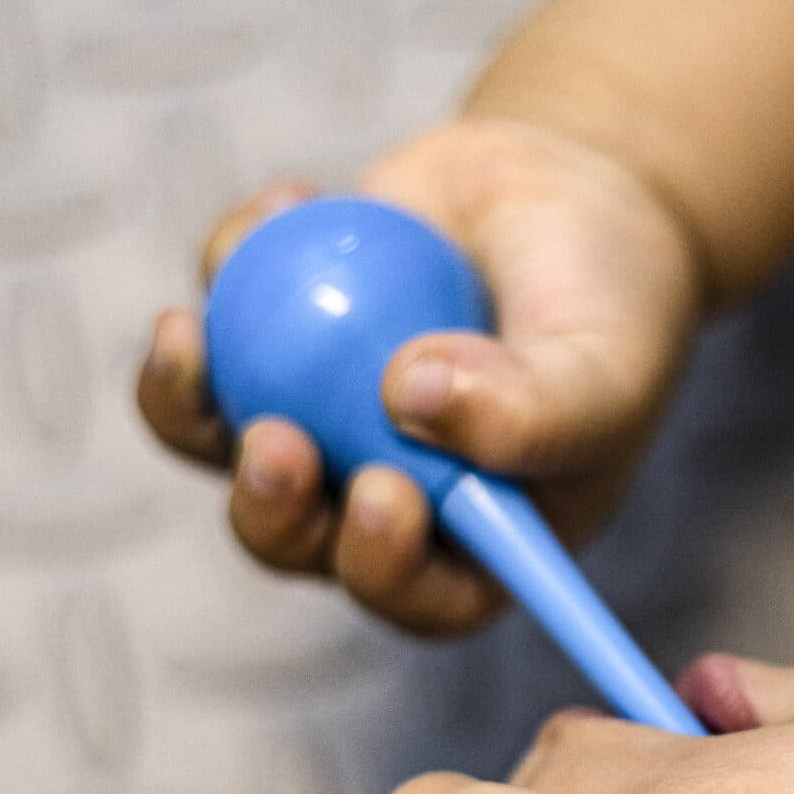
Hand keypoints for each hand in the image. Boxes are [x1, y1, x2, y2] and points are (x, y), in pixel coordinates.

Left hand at [135, 117, 704, 635]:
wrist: (568, 198)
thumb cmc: (611, 309)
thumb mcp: (603, 366)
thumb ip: (533, 409)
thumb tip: (404, 395)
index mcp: (468, 544)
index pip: (413, 594)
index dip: (381, 566)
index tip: (386, 494)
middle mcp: (376, 497)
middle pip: (290, 534)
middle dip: (265, 503)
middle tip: (275, 439)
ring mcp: (313, 418)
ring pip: (215, 436)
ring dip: (183, 398)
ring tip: (187, 330)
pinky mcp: (271, 332)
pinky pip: (220, 307)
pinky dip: (237, 252)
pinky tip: (293, 199)